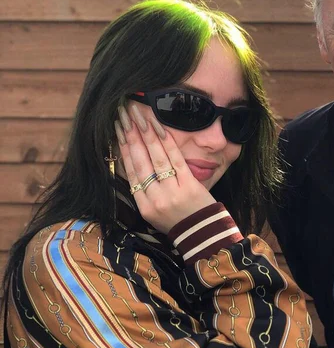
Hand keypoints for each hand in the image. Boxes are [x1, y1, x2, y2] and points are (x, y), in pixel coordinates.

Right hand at [115, 103, 216, 234]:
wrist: (201, 234)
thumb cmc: (176, 220)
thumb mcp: (152, 211)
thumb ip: (142, 190)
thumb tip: (131, 159)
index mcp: (142, 205)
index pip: (130, 171)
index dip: (122, 148)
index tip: (117, 129)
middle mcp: (154, 198)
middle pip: (139, 161)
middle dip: (130, 135)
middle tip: (124, 114)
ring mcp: (172, 192)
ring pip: (156, 158)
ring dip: (146, 134)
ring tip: (138, 115)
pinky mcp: (189, 186)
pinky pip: (175, 159)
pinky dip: (167, 142)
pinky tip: (159, 127)